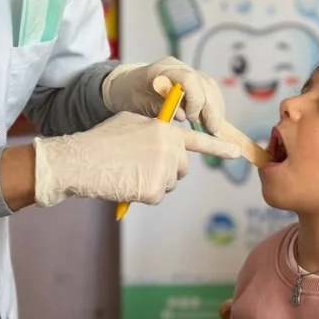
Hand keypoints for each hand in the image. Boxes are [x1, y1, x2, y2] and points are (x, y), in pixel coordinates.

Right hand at [32, 111, 240, 206]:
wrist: (81, 160)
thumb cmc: (100, 141)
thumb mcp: (130, 123)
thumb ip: (153, 129)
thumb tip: (164, 139)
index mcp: (165, 130)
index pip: (197, 140)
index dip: (218, 146)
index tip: (237, 152)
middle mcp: (170, 148)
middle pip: (181, 167)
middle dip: (167, 170)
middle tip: (141, 166)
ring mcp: (164, 169)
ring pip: (170, 182)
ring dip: (154, 182)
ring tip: (129, 172)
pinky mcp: (155, 189)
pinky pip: (157, 195)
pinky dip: (142, 194)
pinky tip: (126, 183)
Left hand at [102, 57, 225, 133]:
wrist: (124, 84)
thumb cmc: (129, 95)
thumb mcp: (137, 104)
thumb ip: (159, 108)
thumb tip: (183, 116)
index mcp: (161, 70)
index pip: (188, 78)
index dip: (195, 99)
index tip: (191, 118)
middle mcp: (177, 67)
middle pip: (204, 82)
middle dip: (211, 108)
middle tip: (212, 129)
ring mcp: (186, 71)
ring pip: (210, 86)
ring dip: (216, 107)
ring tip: (214, 127)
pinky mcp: (192, 79)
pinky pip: (209, 89)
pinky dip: (214, 105)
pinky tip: (213, 120)